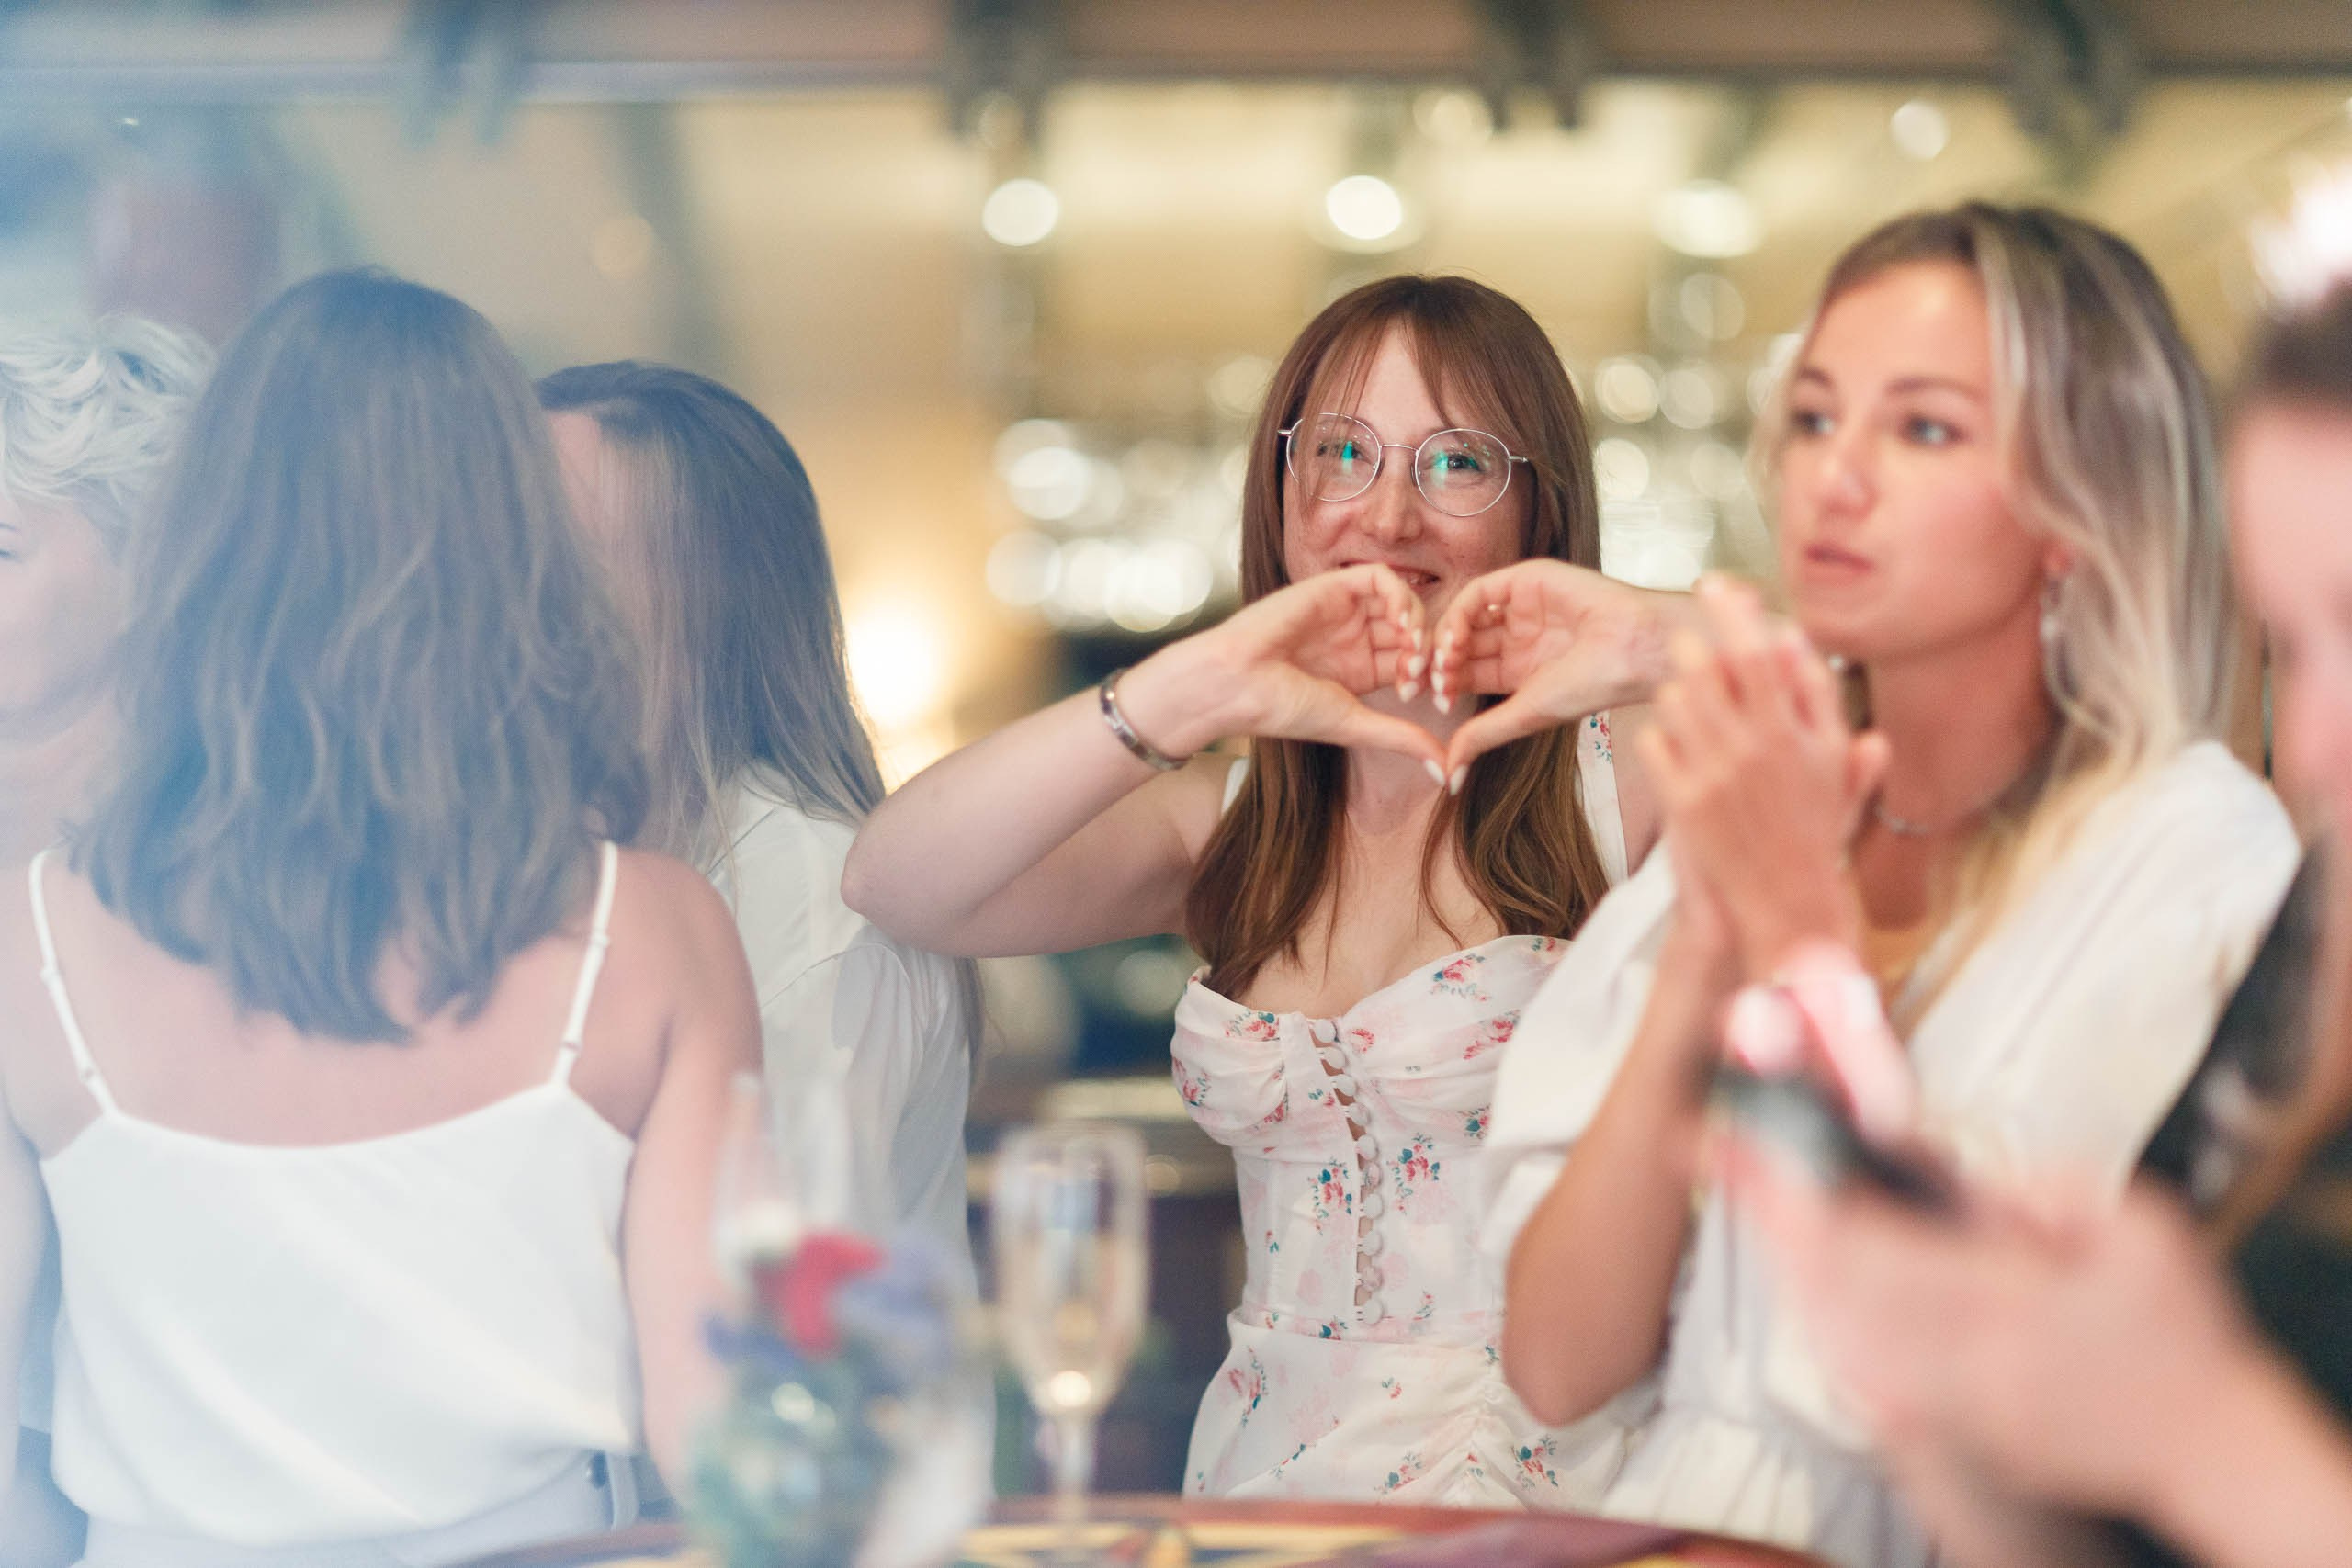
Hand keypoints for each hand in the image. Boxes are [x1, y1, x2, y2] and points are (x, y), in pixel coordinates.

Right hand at [1121, 563, 1442, 769]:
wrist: (1236, 683)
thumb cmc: (1283, 709)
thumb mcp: (1355, 724)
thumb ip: (1403, 739)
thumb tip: (1449, 770)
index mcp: (1362, 670)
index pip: (1415, 663)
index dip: (1432, 677)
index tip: (1433, 699)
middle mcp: (1356, 637)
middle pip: (1414, 630)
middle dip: (1431, 652)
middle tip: (1427, 677)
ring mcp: (1345, 611)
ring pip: (1403, 602)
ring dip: (1419, 625)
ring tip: (1413, 654)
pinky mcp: (1332, 586)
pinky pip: (1380, 577)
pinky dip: (1401, 596)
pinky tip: (1402, 624)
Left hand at [1425, 561, 1673, 779]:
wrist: (1634, 649)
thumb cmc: (1593, 685)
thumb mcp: (1526, 714)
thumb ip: (1483, 735)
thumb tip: (1449, 773)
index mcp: (1518, 668)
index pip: (1466, 672)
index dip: (1445, 685)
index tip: (1436, 703)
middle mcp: (1516, 636)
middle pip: (1460, 645)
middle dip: (1440, 664)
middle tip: (1429, 681)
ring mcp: (1520, 607)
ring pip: (1464, 618)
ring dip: (1446, 639)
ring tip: (1445, 662)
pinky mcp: (1525, 580)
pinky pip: (1479, 592)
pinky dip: (1460, 614)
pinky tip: (1457, 637)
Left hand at [1636, 576, 1886, 976]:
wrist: (1786, 903)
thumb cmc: (1814, 829)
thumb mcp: (1834, 762)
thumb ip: (1817, 698)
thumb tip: (1790, 638)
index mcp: (1795, 734)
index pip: (1758, 653)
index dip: (1733, 612)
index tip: (1714, 585)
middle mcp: (1754, 749)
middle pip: (1707, 667)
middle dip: (1694, 649)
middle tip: (1691, 649)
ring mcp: (1715, 776)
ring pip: (1675, 700)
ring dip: (1678, 695)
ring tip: (1693, 712)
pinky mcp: (1683, 802)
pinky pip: (1654, 742)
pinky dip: (1660, 739)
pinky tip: (1676, 750)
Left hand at [1727, 1150, 2256, 1523]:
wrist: (2208, 1449)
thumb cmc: (2184, 1336)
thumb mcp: (2141, 1232)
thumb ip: (2048, 1191)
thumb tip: (1952, 1169)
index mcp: (2012, 1309)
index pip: (1874, 1242)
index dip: (1795, 1191)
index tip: (1739, 1141)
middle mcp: (1964, 1365)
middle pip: (1831, 1283)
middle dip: (1765, 1213)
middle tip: (1711, 1151)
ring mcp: (1951, 1406)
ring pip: (1831, 1327)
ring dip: (1783, 1258)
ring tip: (1746, 1195)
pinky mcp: (1948, 1431)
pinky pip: (1856, 1365)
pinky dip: (1818, 1310)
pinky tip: (1797, 1270)